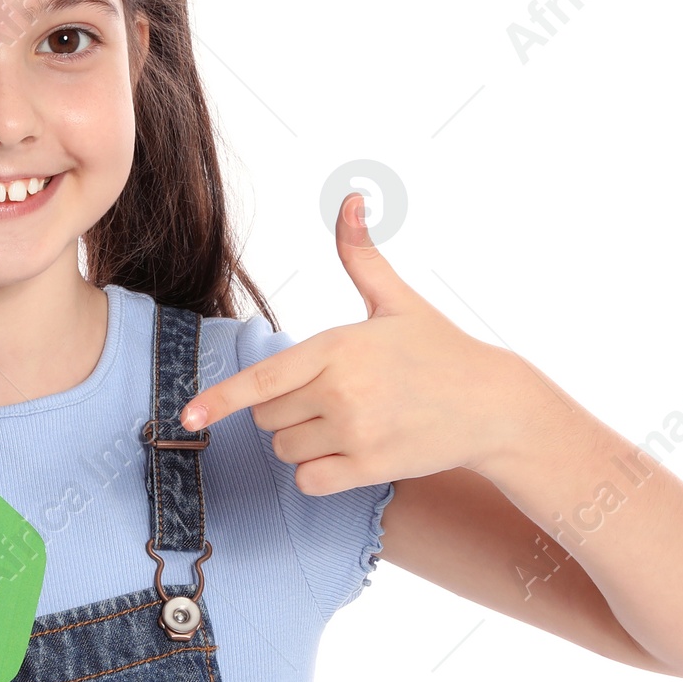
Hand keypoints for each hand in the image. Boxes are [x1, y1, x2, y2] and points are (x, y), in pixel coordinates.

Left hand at [180, 193, 539, 492]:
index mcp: (338, 346)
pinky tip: (346, 453)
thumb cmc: (439, 350)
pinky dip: (317, 472)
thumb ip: (361, 257)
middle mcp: (343, 390)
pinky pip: (309, 481)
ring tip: (345, 423)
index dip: (219, 399)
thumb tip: (352, 201)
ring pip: (285, 448)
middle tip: (329, 397)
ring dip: (301, 441)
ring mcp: (357, 432)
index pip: (263, 379)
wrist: (493, 405)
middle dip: (283, 410)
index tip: (189, 415)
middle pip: (267, 417)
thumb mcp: (397, 301)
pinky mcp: (370, 468)